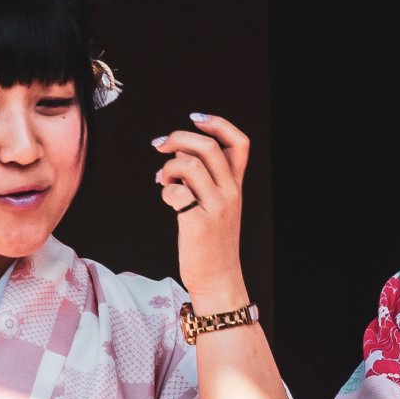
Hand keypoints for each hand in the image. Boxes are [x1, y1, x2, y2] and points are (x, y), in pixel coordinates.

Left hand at [156, 114, 252, 305]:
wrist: (218, 278)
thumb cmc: (211, 241)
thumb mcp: (217, 205)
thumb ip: (204, 177)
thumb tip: (174, 151)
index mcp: (236, 185)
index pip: (239, 142)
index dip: (217, 123)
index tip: (195, 120)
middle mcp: (230, 193)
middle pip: (207, 147)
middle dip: (178, 138)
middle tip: (160, 146)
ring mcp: (216, 208)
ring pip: (189, 165)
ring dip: (168, 166)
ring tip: (163, 179)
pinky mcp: (198, 223)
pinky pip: (175, 192)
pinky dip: (165, 190)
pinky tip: (165, 198)